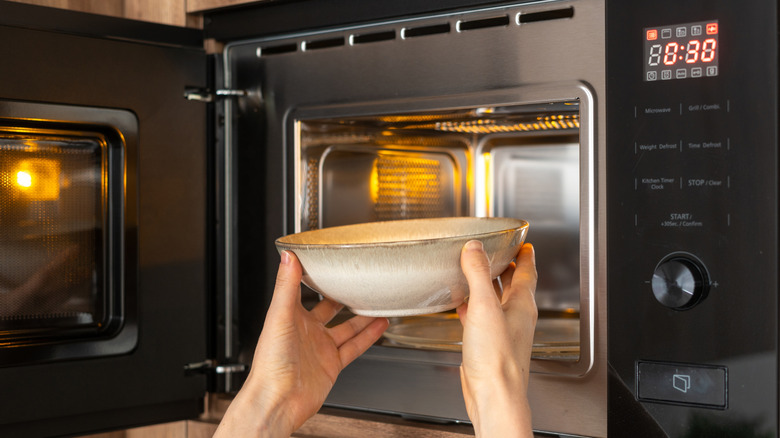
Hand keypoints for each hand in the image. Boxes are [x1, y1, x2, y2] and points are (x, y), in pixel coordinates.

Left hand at [214, 250, 388, 436]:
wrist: (278, 400)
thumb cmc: (270, 363)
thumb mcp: (279, 316)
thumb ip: (286, 286)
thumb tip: (288, 256)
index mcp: (290, 317)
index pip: (304, 290)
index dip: (315, 276)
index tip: (328, 261)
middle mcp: (306, 331)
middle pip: (329, 308)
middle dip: (342, 295)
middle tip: (358, 281)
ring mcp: (320, 348)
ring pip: (347, 327)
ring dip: (362, 315)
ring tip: (377, 301)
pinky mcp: (332, 364)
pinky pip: (354, 346)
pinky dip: (369, 336)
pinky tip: (380, 325)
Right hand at [457, 241, 537, 436]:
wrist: (493, 395)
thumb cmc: (497, 358)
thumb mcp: (484, 307)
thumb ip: (478, 275)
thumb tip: (474, 249)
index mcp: (522, 305)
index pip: (528, 272)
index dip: (525, 255)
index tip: (523, 243)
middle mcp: (516, 317)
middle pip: (513, 285)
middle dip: (505, 268)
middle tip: (497, 254)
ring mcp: (503, 332)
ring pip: (496, 302)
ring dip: (487, 287)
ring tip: (476, 274)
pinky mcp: (488, 345)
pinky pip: (481, 319)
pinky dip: (473, 308)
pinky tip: (461, 308)